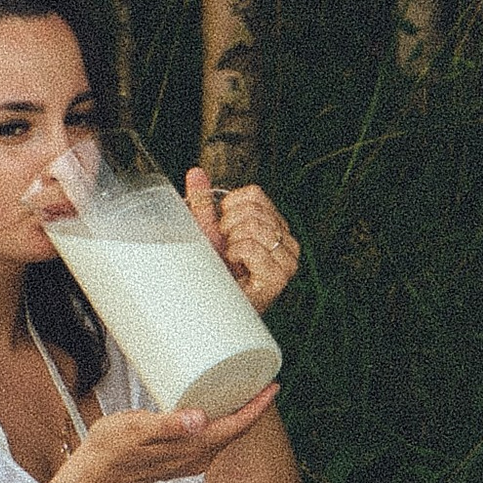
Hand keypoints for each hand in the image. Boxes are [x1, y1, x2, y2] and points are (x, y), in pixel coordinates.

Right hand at [73, 385, 282, 482]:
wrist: (95, 474)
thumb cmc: (111, 448)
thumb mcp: (136, 429)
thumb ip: (168, 425)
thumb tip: (199, 419)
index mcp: (193, 448)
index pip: (237, 426)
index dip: (258, 406)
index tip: (273, 385)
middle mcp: (198, 458)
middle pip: (237, 430)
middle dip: (253, 406)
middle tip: (262, 377)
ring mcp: (190, 460)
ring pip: (226, 435)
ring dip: (238, 413)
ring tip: (244, 387)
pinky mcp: (181, 458)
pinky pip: (212, 438)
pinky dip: (222, 421)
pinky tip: (215, 406)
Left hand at [187, 167, 300, 309]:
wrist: (212, 310)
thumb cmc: (214, 274)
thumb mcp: (207, 233)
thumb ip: (204, 204)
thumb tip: (196, 173)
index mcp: (274, 226)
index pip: (254, 194)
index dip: (229, 208)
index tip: (223, 230)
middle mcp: (286, 241)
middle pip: (252, 209)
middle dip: (228, 227)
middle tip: (226, 250)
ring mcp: (286, 261)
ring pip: (253, 226)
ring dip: (232, 242)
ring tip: (232, 261)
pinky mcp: (279, 279)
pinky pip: (251, 248)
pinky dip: (236, 255)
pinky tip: (236, 269)